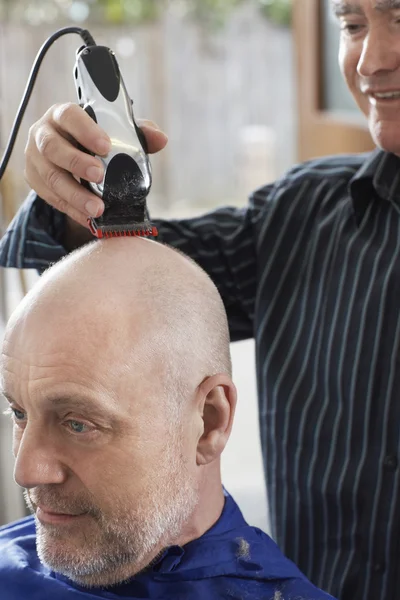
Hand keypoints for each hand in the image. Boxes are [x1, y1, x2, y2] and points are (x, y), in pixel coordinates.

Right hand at [24, 103, 167, 227]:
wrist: (71, 155)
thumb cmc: (94, 139)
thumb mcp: (116, 132)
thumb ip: (138, 133)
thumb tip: (161, 139)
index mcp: (62, 115)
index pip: (69, 116)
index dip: (86, 130)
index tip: (105, 146)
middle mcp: (43, 134)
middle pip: (53, 148)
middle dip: (77, 163)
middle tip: (100, 175)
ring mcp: (35, 159)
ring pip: (51, 178)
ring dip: (75, 195)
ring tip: (97, 209)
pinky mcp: (35, 182)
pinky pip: (52, 199)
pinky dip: (73, 210)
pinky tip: (89, 218)